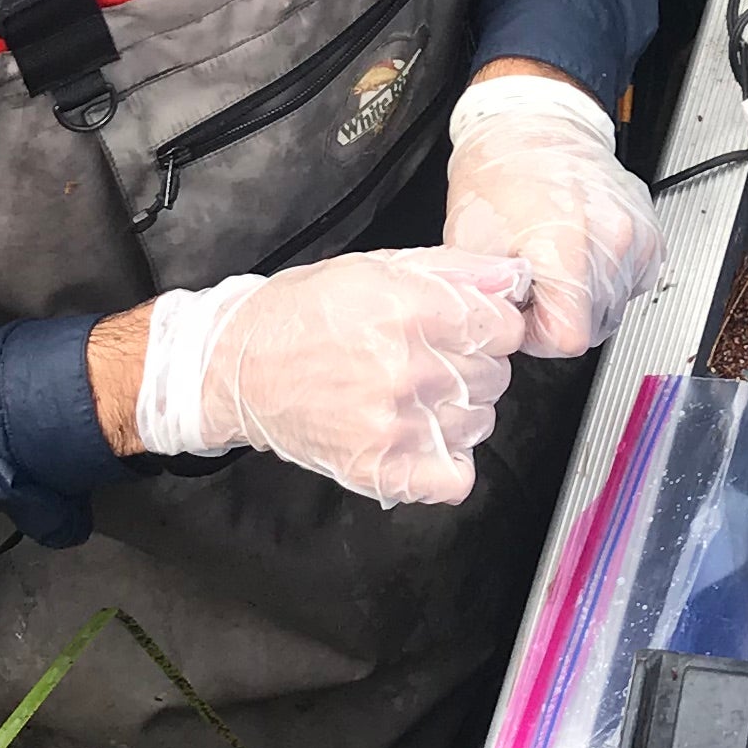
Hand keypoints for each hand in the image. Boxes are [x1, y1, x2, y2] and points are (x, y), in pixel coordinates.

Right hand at [127, 248, 529, 506]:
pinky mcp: (381, 468)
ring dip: (459, 411)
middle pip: (495, 376)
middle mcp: (407, 368)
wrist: (236, 369)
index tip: (470, 329)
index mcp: (410, 310)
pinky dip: (447, 463)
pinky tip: (421, 438)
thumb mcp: (375, 268)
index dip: (491, 327)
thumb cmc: (301, 314)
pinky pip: (456, 478)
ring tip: (416, 396)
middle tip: (430, 361)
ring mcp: (396, 423)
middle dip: (473, 366)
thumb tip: (512, 277)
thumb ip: (452, 270)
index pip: (505, 328)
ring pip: (479, 422)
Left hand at [440, 69, 661, 356]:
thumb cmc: (500, 173)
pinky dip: (609, 280)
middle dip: (559, 315)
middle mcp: (612, 242)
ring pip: (615, 307)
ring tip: (558, 263)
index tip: (523, 309)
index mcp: (566, 248)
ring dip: (585, 299)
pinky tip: (584, 255)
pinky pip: (634, 283)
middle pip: (594, 327)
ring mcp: (637, 237)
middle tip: (535, 282)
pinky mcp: (651, 233)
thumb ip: (489, 298)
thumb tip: (497, 330)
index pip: (567, 338)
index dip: (536, 333)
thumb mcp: (471, 243)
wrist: (534, 124)